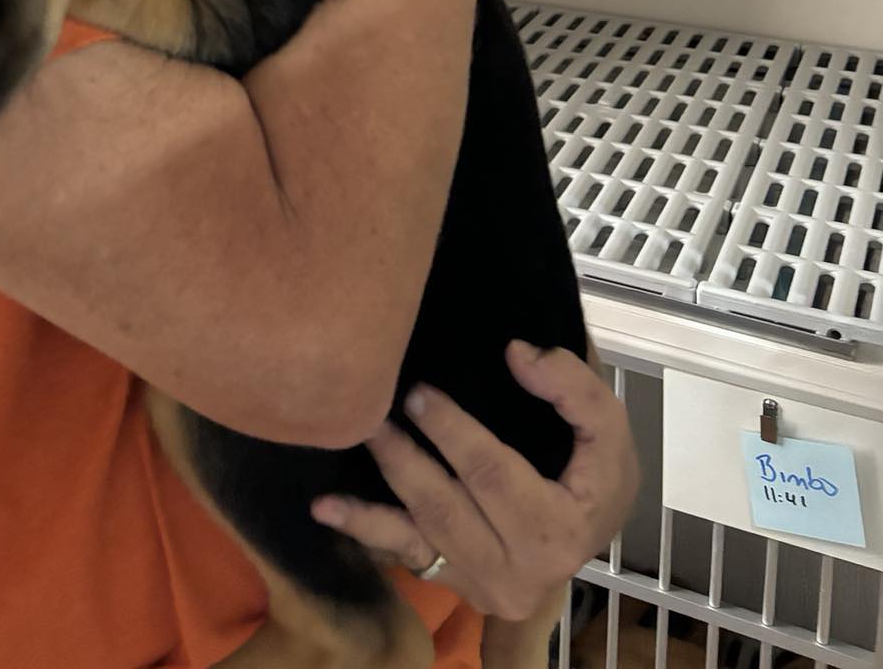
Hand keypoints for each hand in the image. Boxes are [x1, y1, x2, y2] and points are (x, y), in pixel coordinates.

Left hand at [309, 342, 639, 620]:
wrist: (588, 532)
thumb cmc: (595, 474)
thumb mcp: (609, 429)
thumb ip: (574, 388)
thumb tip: (517, 353)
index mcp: (558, 528)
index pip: (494, 474)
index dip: (453, 432)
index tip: (420, 392)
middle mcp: (518, 568)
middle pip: (448, 504)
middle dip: (407, 454)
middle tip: (377, 409)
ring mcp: (482, 581)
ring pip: (421, 531)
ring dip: (376, 486)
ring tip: (351, 440)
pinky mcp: (455, 581)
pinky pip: (405, 554)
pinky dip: (363, 528)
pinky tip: (325, 507)